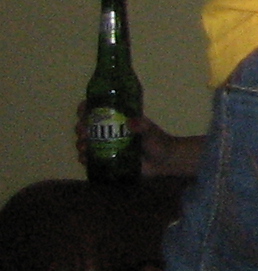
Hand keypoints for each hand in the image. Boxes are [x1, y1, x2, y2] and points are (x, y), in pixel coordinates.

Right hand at [70, 113, 204, 178]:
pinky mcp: (106, 160)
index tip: (83, 110)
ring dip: (80, 143)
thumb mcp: (150, 132)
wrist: (164, 162)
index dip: (87, 108)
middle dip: (80, 128)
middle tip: (83, 132)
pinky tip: (84, 159)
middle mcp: (109, 132)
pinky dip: (84, 158)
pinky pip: (90, 159)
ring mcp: (106, 147)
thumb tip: (131, 122)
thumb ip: (142, 126)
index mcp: (118, 120)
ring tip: (84, 146)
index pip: (98, 110)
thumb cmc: (158, 142)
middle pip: (87, 126)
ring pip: (86, 142)